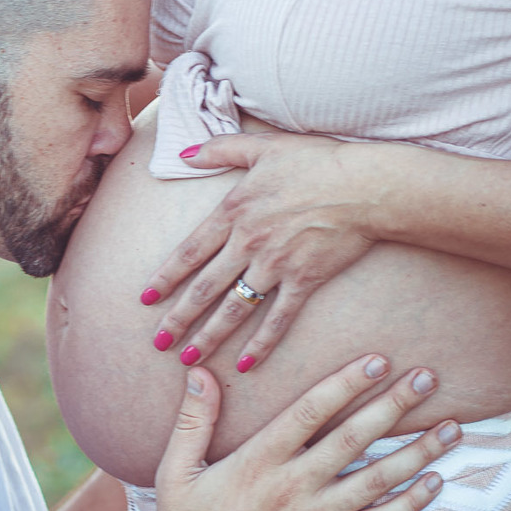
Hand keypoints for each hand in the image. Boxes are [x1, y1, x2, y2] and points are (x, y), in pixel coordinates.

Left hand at [142, 131, 399, 371]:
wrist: (364, 186)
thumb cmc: (316, 161)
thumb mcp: (262, 146)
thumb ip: (219, 148)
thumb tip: (183, 152)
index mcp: (234, 212)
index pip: (190, 251)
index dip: (166, 277)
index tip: (146, 299)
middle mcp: (248, 243)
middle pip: (205, 287)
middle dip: (179, 317)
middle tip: (158, 341)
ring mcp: (275, 265)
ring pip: (234, 308)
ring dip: (209, 336)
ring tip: (189, 359)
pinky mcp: (304, 281)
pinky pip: (277, 319)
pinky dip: (260, 343)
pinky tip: (244, 364)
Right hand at [152, 356, 453, 510]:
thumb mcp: (176, 475)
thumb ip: (192, 421)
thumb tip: (199, 372)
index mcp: (258, 462)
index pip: (310, 411)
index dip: (347, 383)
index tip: (378, 359)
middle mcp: (294, 487)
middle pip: (355, 437)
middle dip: (395, 404)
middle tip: (429, 378)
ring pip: (377, 479)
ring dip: (418, 451)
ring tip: (453, 427)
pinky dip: (410, 503)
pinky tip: (435, 482)